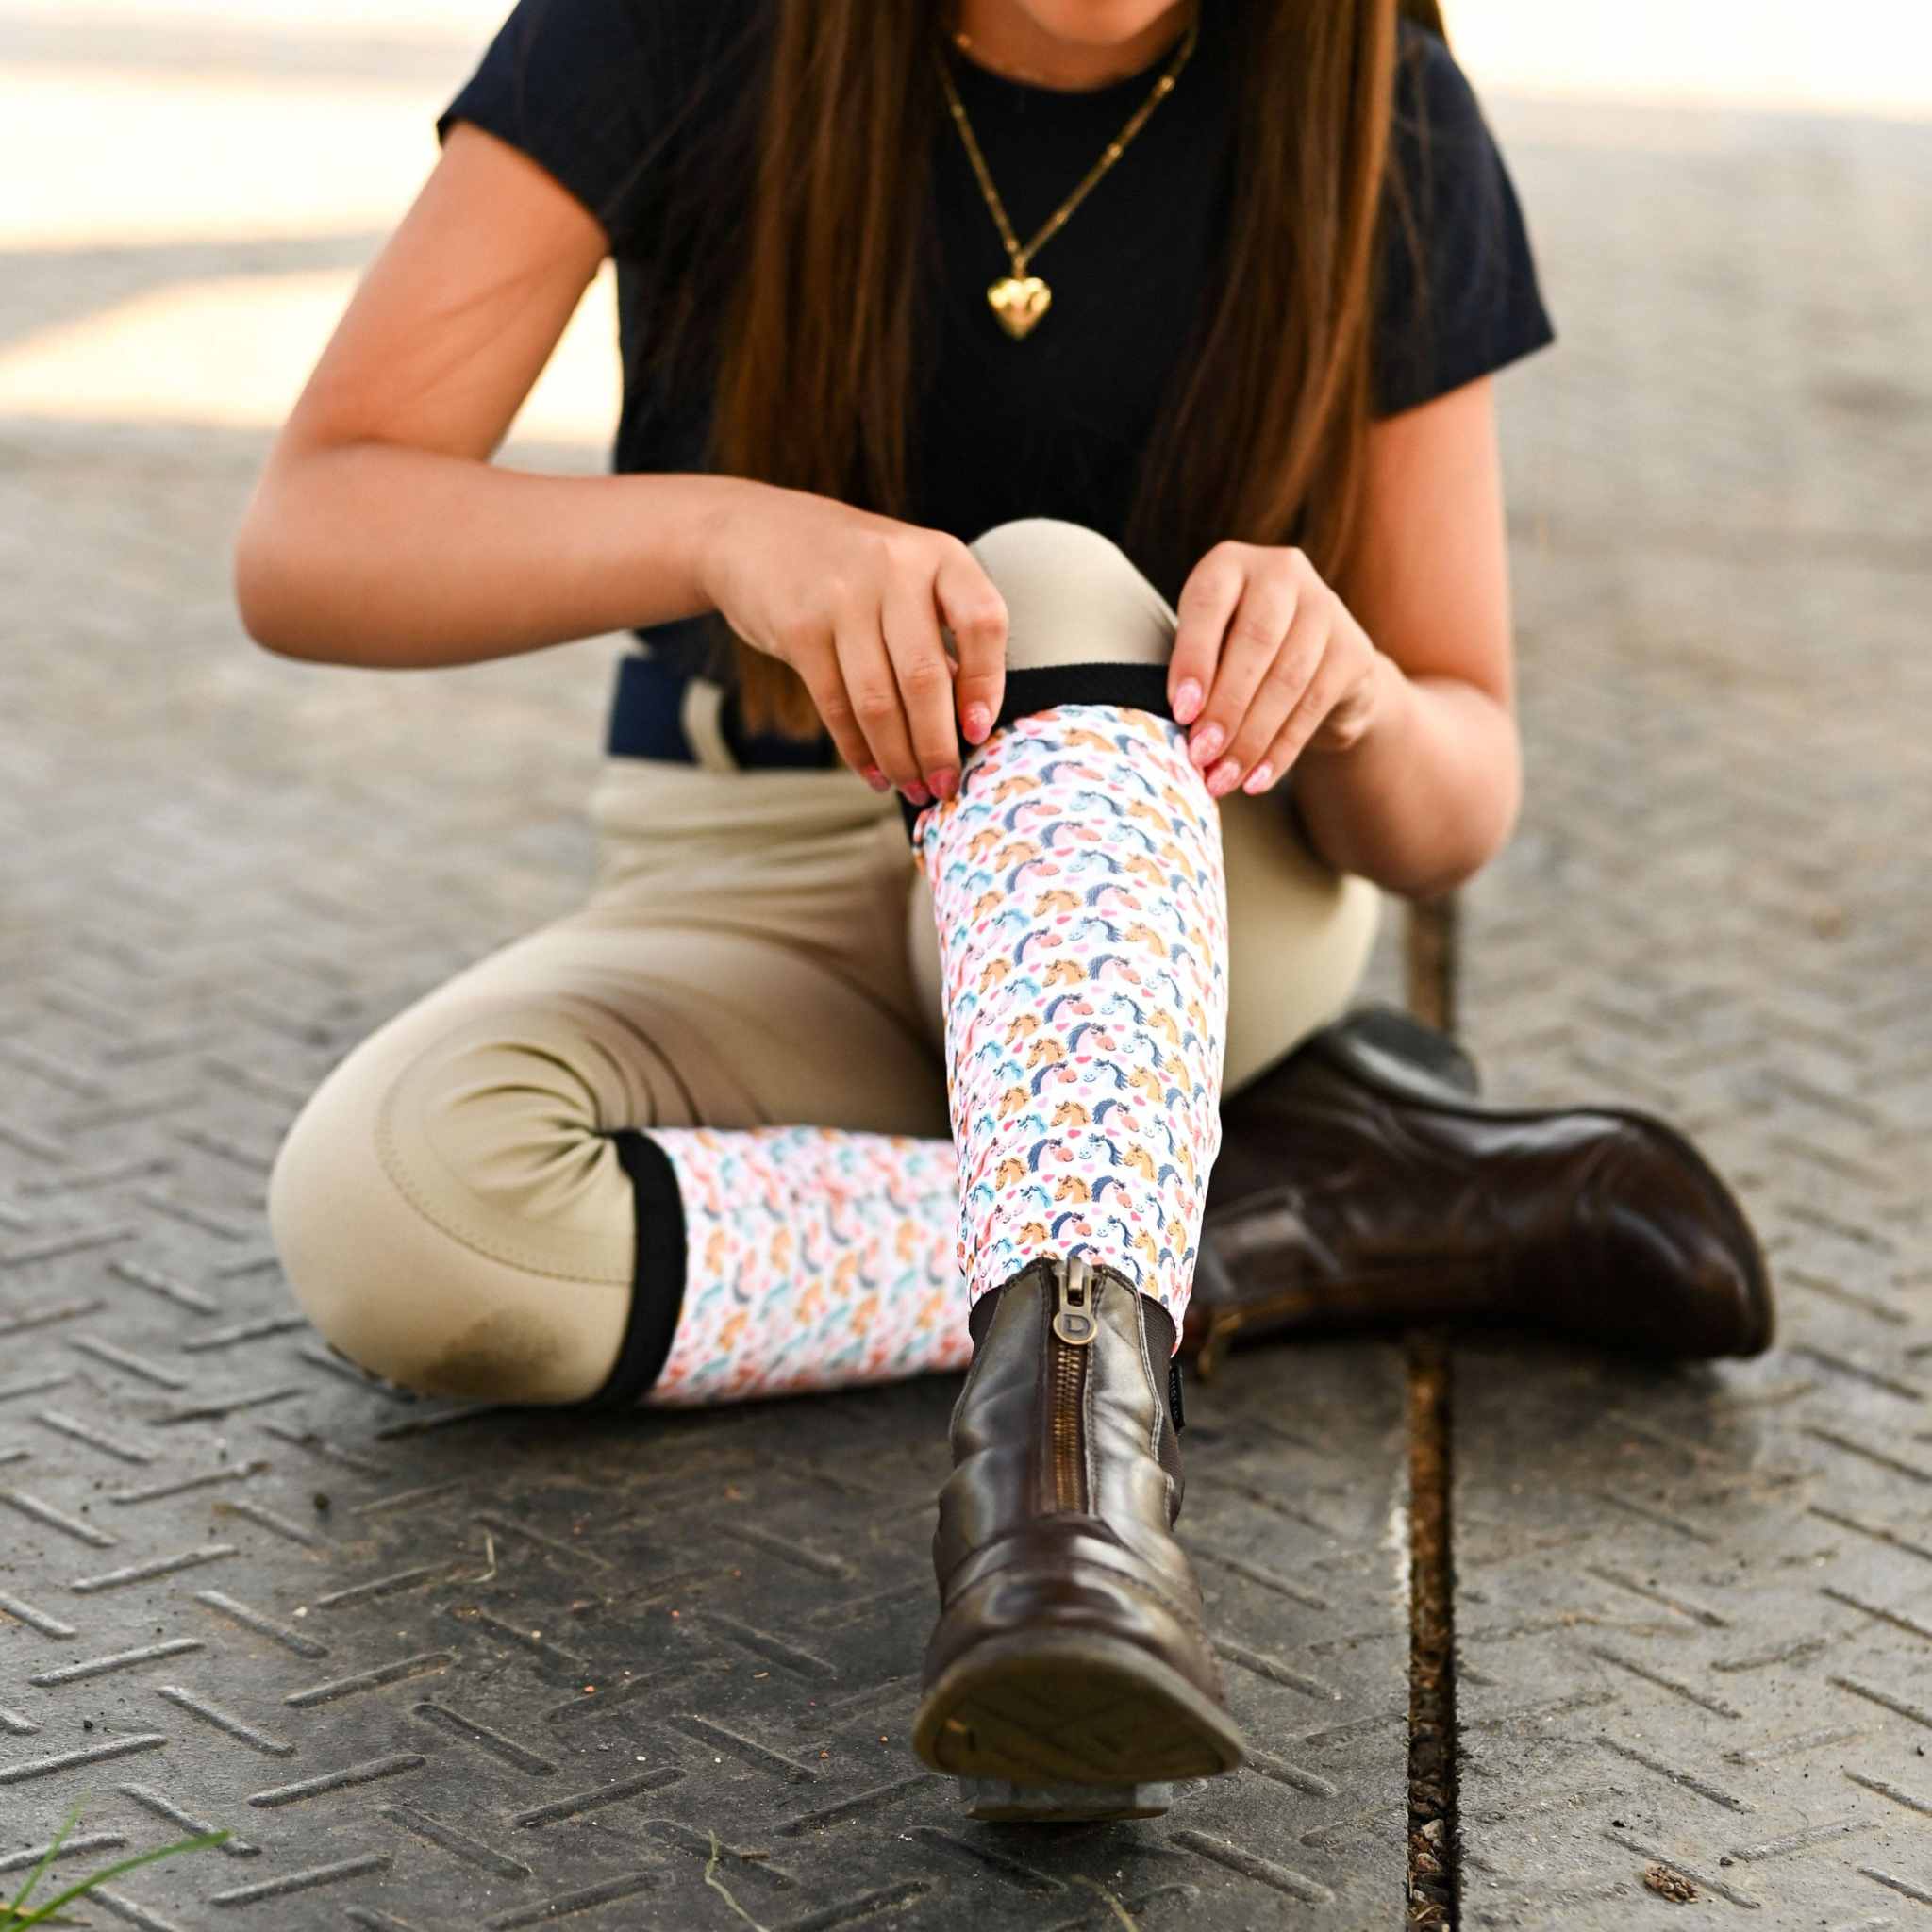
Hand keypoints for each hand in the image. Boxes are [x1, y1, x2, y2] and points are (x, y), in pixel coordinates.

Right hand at [698, 483, 1007, 803]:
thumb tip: (968, 720)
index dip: (987, 684)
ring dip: (898, 757)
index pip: (983, 621)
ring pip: (878, 701)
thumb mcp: (909, 575)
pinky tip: (873, 772)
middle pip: (925, 677)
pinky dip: (858, 749)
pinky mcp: (799, 629)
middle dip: (937, 745)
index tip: (977, 732)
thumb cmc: (853, 569)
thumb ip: (941, 632)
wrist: (757, 534)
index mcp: (939, 555)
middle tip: (944, 784)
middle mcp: (893, 569)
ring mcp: (842, 597)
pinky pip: (836, 705)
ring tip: (911, 786)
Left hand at [1167, 540, 1391, 797]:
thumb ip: (1195, 674)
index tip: (1181, 710)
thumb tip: (1181, 729)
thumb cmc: (1234, 659)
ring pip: (1287, 678)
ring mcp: (1325, 606)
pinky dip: (1281, 749)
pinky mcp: (1353, 650)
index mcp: (1230, 563)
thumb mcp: (1207, 651)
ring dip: (1251, 737)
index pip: (1209, 604)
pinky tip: (1257, 780)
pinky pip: (1313, 706)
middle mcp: (1281, 571)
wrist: (1312, 670)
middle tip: (1200, 755)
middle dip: (1225, 706)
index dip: (1194, 658)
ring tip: (1222, 778)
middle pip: (1255, 642)